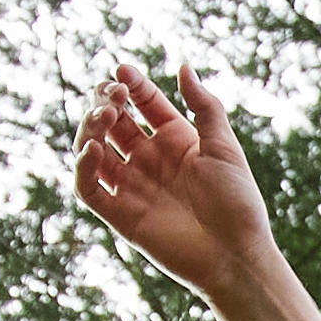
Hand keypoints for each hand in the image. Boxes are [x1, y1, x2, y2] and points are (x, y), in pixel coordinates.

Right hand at [74, 59, 272, 300]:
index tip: (122, 72)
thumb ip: (204, 106)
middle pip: (113, 122)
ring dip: (90, 129)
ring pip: (94, 149)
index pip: (143, 102)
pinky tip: (93, 150)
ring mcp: (132, 186)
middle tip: (112, 96)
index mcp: (175, 140)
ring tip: (105, 117)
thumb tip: (183, 65)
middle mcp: (149, 160)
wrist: (236, 255)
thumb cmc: (237, 202)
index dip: (130, 85)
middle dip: (105, 102)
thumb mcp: (224, 147)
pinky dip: (82, 168)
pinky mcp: (120, 215)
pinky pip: (88, 188)